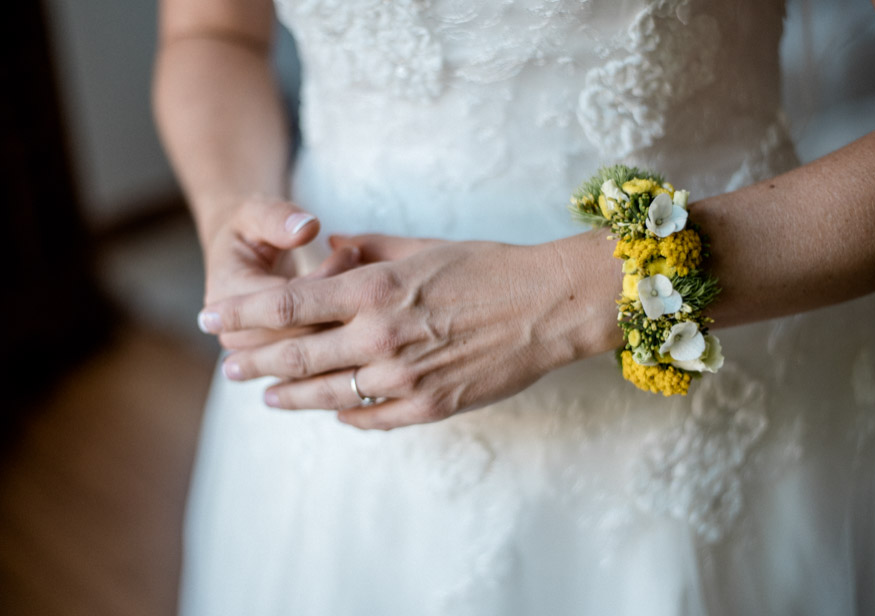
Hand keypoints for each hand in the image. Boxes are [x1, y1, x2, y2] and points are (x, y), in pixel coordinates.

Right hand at [199, 195, 359, 348]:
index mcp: (226, 293)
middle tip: (362, 269)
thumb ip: (277, 218)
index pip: (286, 300)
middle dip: (338, 302)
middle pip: (301, 333)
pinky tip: (356, 310)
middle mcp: (235, 330)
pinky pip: (313, 362)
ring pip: (311, 354)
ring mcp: (254, 351)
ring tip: (361, 285)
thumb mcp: (256, 212)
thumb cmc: (250, 229)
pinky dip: (339, 339)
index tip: (350, 251)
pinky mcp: (273, 361)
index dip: (325, 278)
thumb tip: (306, 228)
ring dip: (342, 322)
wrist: (239, 256)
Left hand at [199, 234, 608, 429]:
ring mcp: (404, 378)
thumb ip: (366, 248)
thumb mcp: (421, 246)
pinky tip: (333, 413)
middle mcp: (379, 336)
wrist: (547, 306)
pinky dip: (347, 416)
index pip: (286, 304)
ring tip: (269, 398)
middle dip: (254, 362)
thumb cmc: (486, 267)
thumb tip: (328, 246)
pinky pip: (372, 419)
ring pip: (328, 395)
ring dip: (291, 397)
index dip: (241, 314)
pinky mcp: (429, 406)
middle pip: (296, 355)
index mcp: (373, 289)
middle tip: (228, 370)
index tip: (210, 318)